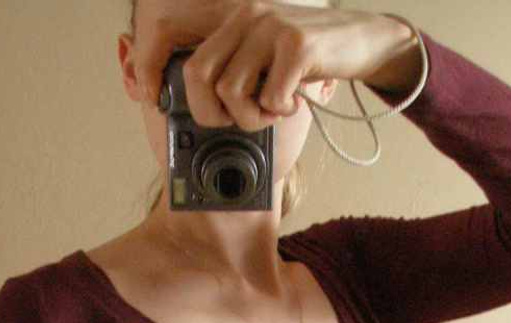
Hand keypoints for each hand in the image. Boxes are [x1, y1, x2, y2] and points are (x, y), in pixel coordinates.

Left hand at [134, 0, 402, 130]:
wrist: (362, 41)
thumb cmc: (306, 62)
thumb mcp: (260, 60)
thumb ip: (229, 71)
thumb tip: (189, 103)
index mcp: (230, 17)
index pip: (169, 32)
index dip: (148, 65)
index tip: (149, 97)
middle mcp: (245, 14)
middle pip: (199, 76)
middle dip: (213, 114)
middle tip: (238, 120)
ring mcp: (271, 26)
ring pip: (232, 92)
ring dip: (251, 118)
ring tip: (272, 112)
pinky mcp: (298, 44)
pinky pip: (270, 96)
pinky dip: (280, 112)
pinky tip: (294, 104)